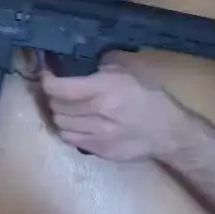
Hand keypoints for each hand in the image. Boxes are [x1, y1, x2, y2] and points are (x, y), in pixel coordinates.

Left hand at [41, 64, 187, 160]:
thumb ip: (101, 67)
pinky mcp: (99, 150)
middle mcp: (97, 111)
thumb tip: (78, 63)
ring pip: (60, 124)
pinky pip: (70, 139)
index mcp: (104, 88)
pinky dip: (68, 130)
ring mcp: (97, 134)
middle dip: (54, 97)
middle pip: (56, 106)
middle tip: (59, 92)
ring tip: (68, 108)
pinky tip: (77, 124)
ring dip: (60, 114)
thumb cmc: (148, 97)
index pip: (59, 88)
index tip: (47, 75)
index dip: (47, 81)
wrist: (167, 132)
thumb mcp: (126, 72)